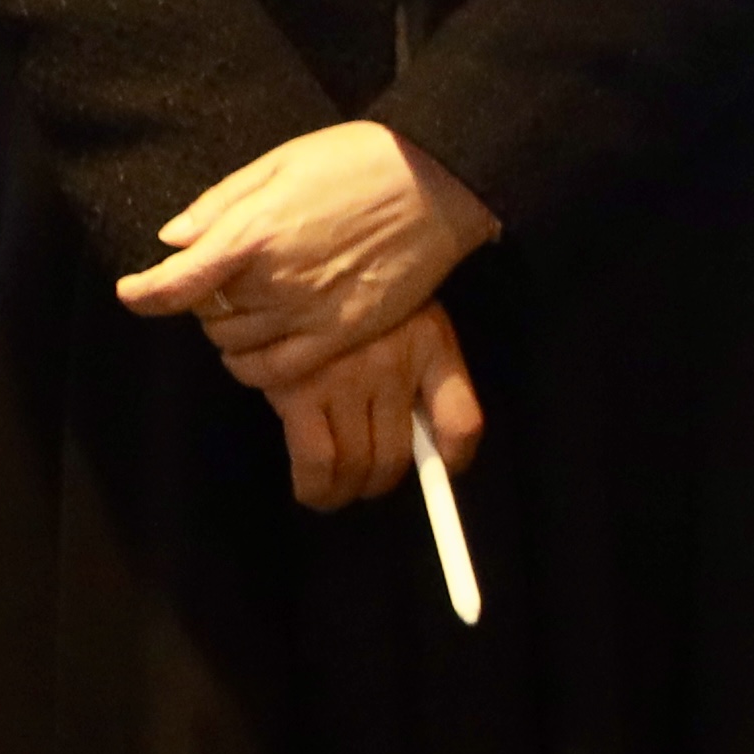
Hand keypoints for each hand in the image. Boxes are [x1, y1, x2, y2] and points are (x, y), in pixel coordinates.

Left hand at [120, 121, 504, 393]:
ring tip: (244, 307)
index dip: (143, 292)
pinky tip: (257, 349)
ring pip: (236, 345)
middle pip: (205, 314)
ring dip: (227, 331)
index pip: (175, 283)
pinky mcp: (342, 334)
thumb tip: (174, 238)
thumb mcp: (279, 161)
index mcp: (253, 232)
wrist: (436, 182)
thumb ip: (221, 203)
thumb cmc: (358, 160)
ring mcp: (309, 313)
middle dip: (201, 300)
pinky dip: (254, 367)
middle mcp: (274, 281)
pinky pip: (278, 372)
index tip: (131, 291)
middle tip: (218, 281)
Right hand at [268, 310, 482, 511]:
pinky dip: (316, 488)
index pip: (461, 421)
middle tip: (368, 478)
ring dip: (348, 490)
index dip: (456, 459)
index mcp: (430, 342)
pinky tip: (314, 489)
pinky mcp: (299, 391)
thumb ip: (425, 371)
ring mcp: (345, 379)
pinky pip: (317, 462)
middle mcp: (393, 364)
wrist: (292, 263)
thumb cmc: (353, 298)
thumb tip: (430, 449)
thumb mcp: (406, 315)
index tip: (442, 470)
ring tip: (339, 488)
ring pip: (358, 465)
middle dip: (382, 481)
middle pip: (397, 456)